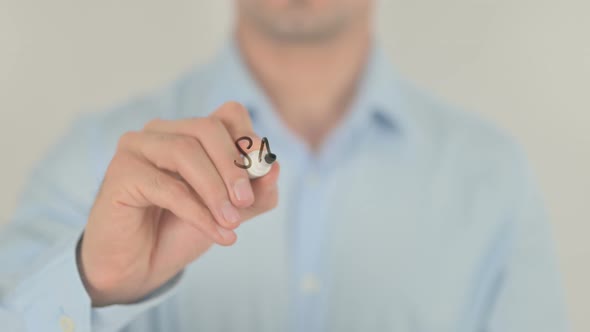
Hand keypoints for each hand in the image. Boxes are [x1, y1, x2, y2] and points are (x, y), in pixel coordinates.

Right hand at [78, 102, 279, 305]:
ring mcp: (136, 147)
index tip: (263, 169)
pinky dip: (198, 212)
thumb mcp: (230, 211)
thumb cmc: (182, 230)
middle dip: (233, 166)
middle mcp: (161, 131)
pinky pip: (167, 186)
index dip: (249, 138)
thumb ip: (256, 193)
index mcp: (189, 131)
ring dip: (215, 190)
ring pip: (185, 152)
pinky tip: (218, 233)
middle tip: (246, 201)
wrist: (140, 265)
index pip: (228, 114)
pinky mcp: (120, 172)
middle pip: (207, 128)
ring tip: (232, 222)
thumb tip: (275, 168)